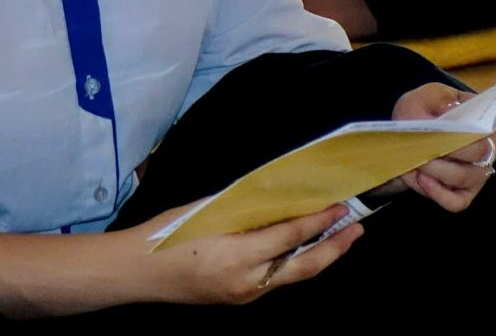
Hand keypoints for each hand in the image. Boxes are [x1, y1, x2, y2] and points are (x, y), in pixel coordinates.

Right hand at [127, 201, 361, 304]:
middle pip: (303, 266)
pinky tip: (304, 250)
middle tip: (357, 228)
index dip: (318, 221)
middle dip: (335, 247)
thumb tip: (278, 199)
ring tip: (341, 238)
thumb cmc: (166, 233)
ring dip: (320, 256)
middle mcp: (247, 281)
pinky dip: (296, 263)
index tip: (340, 205)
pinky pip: (276, 279)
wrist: (138, 271)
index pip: (290, 237)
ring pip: (293, 276)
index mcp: (237, 256)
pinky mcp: (239, 298)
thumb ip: (244, 209)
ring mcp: (244, 294)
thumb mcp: (205, 211)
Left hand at [388, 82, 495, 212]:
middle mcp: (489, 151)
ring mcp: (478, 174)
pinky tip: (422, 180)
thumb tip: (447, 112)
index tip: (438, 131)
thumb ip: (437, 97)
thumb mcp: (428, 94)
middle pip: (475, 158)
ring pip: (463, 179)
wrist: (413, 126)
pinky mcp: (464, 193)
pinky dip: (438, 194)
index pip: (484, 132)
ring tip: (417, 164)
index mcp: (486, 124)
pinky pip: (457, 202)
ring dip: (436, 173)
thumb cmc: (426, 109)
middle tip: (421, 149)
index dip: (461, 134)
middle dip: (445, 154)